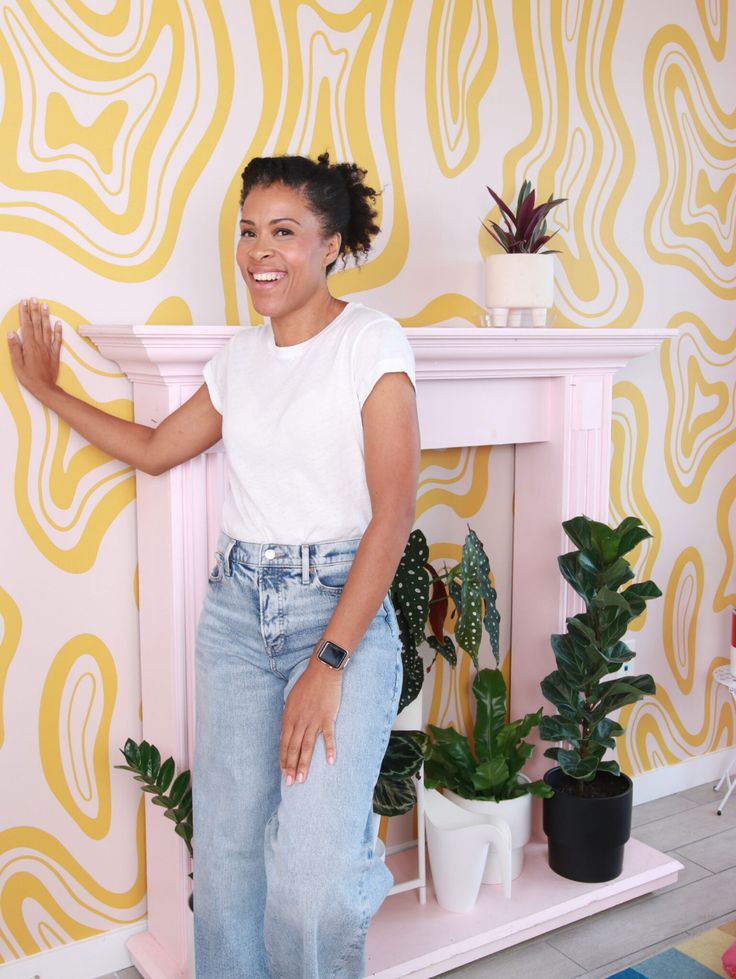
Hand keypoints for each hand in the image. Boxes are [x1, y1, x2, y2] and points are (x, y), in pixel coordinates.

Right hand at [7, 298, 61, 395]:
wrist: (45, 388)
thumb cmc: (29, 377)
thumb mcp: (17, 364)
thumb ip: (15, 348)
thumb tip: (11, 333)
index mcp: (29, 346)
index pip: (26, 325)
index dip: (25, 313)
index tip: (23, 303)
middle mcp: (40, 344)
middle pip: (37, 324)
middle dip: (35, 310)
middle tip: (34, 299)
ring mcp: (48, 348)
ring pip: (47, 329)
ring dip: (46, 316)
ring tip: (45, 306)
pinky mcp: (55, 354)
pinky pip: (57, 340)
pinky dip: (58, 331)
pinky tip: (58, 323)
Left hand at [280, 656, 342, 784]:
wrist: (322, 671)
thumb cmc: (306, 685)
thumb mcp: (291, 700)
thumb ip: (289, 718)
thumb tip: (286, 732)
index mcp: (289, 718)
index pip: (284, 743)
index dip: (284, 760)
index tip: (284, 774)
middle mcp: (299, 721)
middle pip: (294, 748)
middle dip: (291, 767)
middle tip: (291, 783)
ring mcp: (313, 720)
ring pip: (307, 746)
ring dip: (304, 763)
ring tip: (302, 779)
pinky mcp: (327, 717)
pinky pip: (328, 736)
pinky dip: (329, 749)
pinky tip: (330, 762)